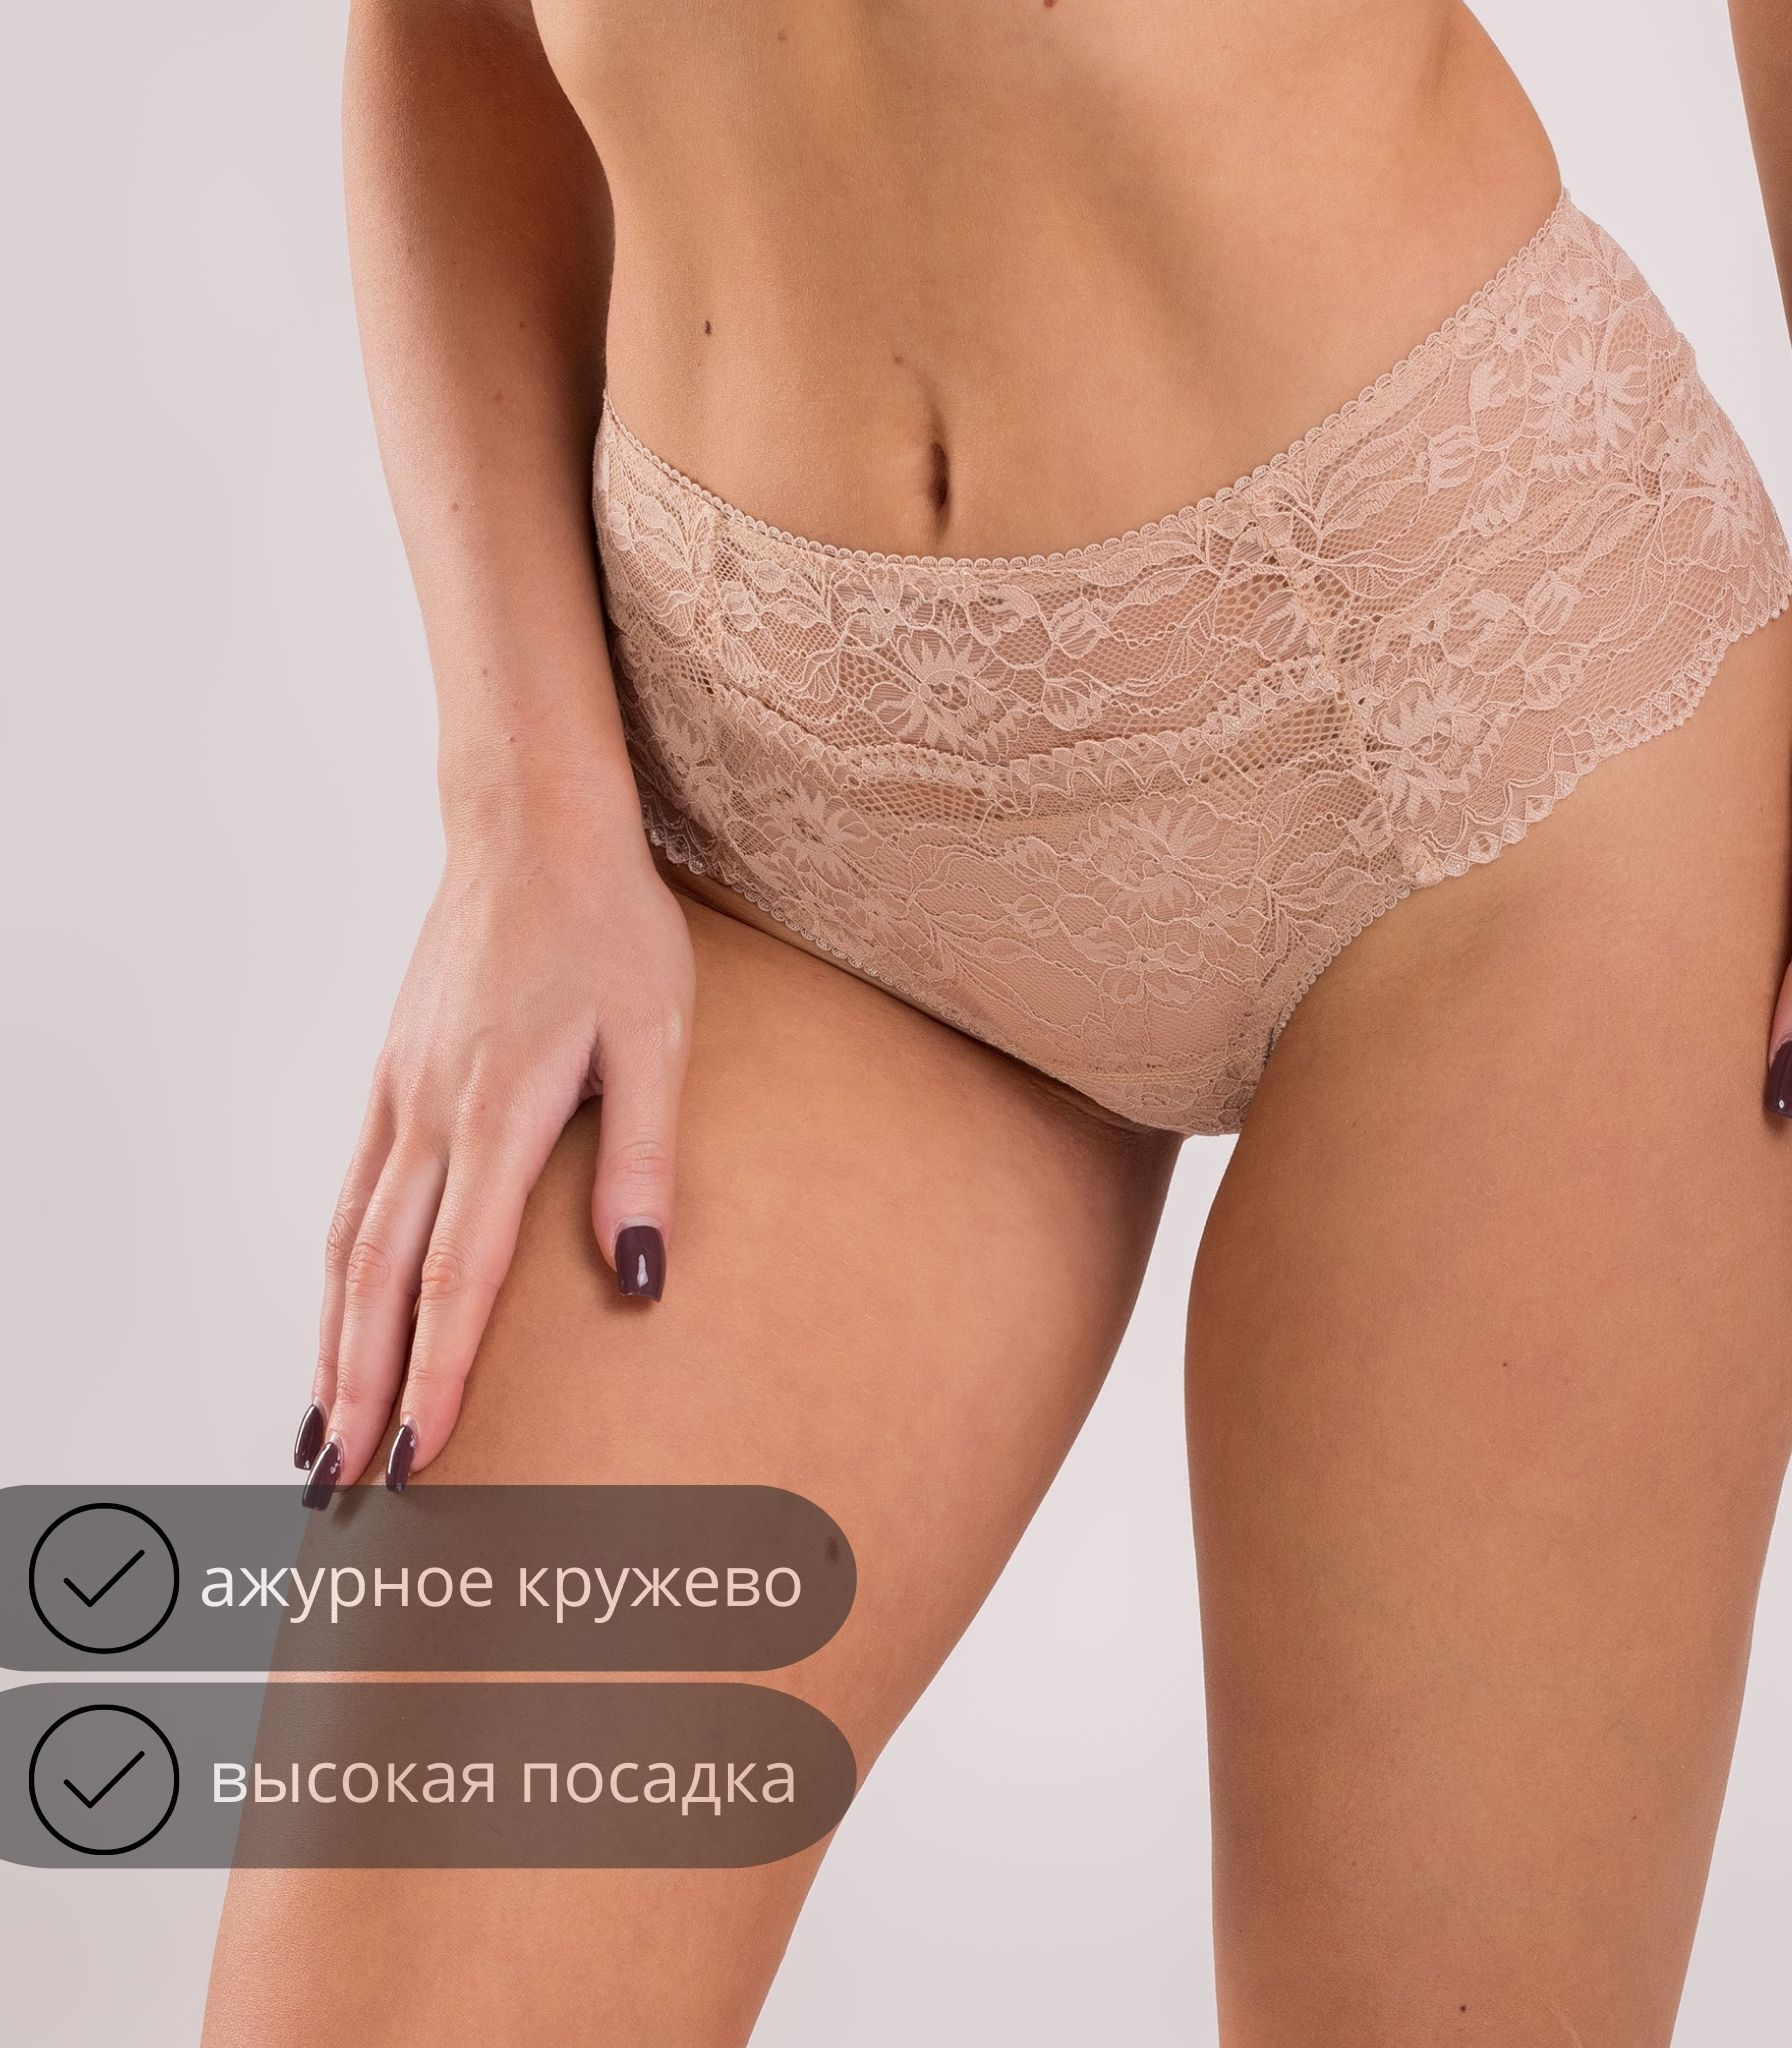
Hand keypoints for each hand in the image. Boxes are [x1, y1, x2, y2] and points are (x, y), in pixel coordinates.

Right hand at [291, 807, 694, 1502]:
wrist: (532, 831)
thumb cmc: (610, 928)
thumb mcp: (656, 1037)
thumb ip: (641, 1161)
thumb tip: (639, 1279)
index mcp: (497, 1113)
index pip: (458, 1275)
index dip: (436, 1375)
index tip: (420, 1459)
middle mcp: (429, 1115)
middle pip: (381, 1279)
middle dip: (364, 1390)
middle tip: (345, 1486)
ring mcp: (398, 1096)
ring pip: (349, 1244)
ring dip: (333, 1343)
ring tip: (320, 1430)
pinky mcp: (391, 1078)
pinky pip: (350, 1196)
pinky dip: (335, 1273)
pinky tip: (337, 1312)